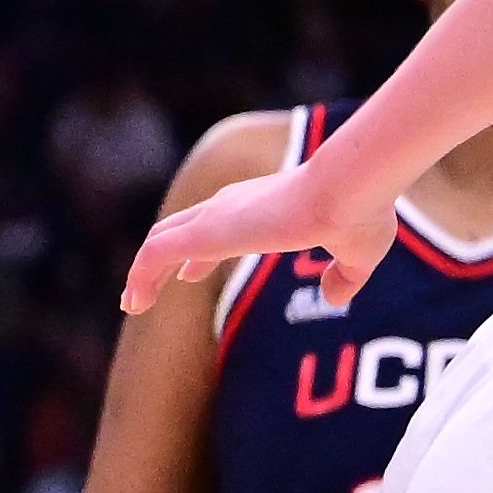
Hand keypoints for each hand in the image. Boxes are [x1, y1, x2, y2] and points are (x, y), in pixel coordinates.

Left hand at [118, 154, 382, 327]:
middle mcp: (233, 205)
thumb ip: (344, 276)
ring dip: (142, 275)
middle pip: (180, 230)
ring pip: (160, 243)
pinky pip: (153, 256)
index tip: (189, 273)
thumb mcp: (359, 253)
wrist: (350, 188)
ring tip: (131, 304)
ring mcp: (216, 216)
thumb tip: (334, 298)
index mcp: (263, 205)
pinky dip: (139, 278)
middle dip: (163, 262)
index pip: (216, 225)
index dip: (199, 252)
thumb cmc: (360, 212)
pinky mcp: (205, 232)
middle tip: (145, 292)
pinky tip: (134, 303)